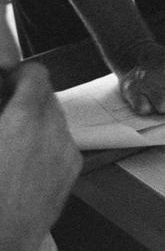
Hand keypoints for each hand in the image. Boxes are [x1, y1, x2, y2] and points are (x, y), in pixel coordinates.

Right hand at [0, 63, 81, 250]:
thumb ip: (2, 112)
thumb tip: (7, 96)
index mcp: (24, 119)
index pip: (36, 74)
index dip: (17, 75)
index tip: (3, 84)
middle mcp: (53, 132)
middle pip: (47, 96)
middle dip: (24, 99)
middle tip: (3, 114)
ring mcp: (67, 154)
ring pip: (55, 121)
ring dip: (36, 121)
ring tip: (9, 141)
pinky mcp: (71, 176)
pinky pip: (61, 145)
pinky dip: (45, 144)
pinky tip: (21, 164)